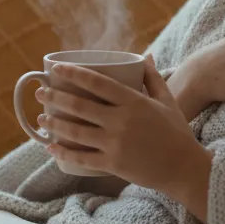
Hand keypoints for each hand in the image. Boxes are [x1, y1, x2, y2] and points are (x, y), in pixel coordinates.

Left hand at [35, 54, 210, 196]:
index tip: (56, 68)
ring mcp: (116, 143)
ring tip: (41, 117)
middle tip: (40, 92)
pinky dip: (63, 152)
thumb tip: (145, 55)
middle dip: (55, 98)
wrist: (184, 168)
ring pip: (76, 132)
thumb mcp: (167, 101)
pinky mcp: (113, 164)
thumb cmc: (176, 132)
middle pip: (80, 106)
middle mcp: (122, 121)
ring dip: (54, 123)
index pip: (97, 82)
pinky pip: (82, 158)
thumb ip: (153, 78)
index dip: (74, 73)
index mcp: (134, 101)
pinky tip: (50, 146)